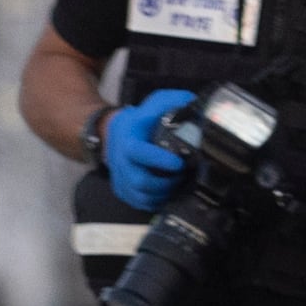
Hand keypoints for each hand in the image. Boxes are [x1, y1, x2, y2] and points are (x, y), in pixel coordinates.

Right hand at [98, 87, 198, 207]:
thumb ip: (172, 101)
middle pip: (140, 182)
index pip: (138, 152)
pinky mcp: (122, 191)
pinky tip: (167, 191)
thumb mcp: (153, 104)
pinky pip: (140, 204)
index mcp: (128, 139)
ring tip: (176, 183)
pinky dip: (156, 201)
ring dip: (163, 194)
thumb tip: (193, 102)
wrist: (112, 134)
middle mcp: (121, 161)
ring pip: (141, 197)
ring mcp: (120, 178)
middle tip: (181, 175)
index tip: (178, 162)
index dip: (158, 159)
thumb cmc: (138, 121)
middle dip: (165, 183)